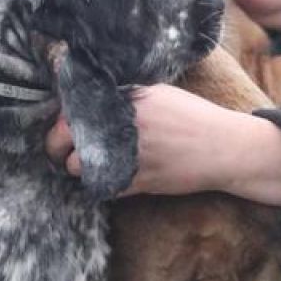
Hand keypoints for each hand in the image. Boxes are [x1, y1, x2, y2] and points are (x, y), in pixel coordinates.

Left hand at [45, 83, 280, 206]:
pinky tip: (106, 175)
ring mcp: (126, 156)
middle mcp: (120, 125)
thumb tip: (91, 97)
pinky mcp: (134, 182)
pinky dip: (97, 183)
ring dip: (77, 166)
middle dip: (57, 144)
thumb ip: (124, 94)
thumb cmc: (193, 117)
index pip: (72, 106)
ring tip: (86, 162)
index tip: (66, 123)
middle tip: (61, 147)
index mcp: (124, 99)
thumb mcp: (158, 93)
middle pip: (63, 137)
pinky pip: (98, 186)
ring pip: (76, 167)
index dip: (63, 117)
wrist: (222, 148)